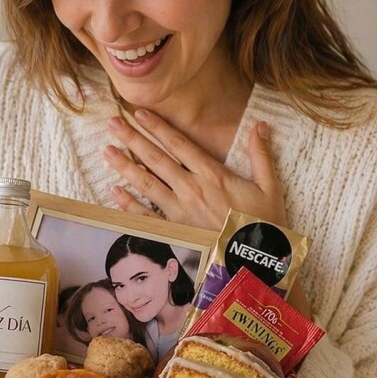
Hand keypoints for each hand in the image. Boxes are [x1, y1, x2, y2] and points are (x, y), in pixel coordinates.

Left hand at [104, 109, 286, 230]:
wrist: (255, 265)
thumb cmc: (264, 226)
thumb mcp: (269, 188)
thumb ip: (261, 155)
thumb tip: (261, 125)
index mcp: (213, 175)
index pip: (180, 144)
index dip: (158, 127)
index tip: (140, 112)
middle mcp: (192, 189)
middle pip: (156, 159)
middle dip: (133, 139)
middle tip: (112, 123)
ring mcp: (180, 212)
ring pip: (147, 184)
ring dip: (125, 167)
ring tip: (107, 151)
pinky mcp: (175, 231)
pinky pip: (147, 216)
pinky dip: (129, 204)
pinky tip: (114, 191)